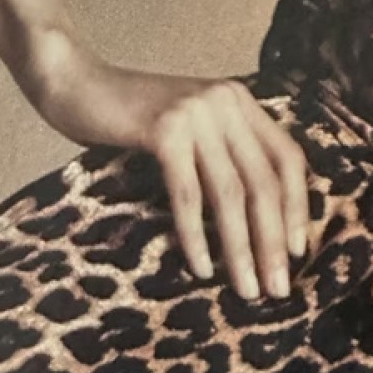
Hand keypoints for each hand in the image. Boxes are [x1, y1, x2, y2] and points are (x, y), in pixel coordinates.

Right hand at [29, 33, 308, 299]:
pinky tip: (203, 268)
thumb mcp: (192, 130)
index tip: (299, 252)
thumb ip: (225, 155)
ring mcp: (196, 114)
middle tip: (278, 288)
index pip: (288, 159)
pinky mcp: (164, 130)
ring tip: (247, 288)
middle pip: (265, 182)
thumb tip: (259, 224)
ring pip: (231, 193)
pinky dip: (196, 235)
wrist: (72, 84)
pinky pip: (188, 194)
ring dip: (242, 248)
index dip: (297, 207)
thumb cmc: (131, 119)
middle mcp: (226, 103)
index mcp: (241, 103)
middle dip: (275, 241)